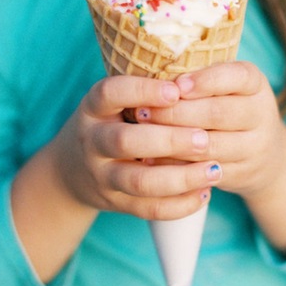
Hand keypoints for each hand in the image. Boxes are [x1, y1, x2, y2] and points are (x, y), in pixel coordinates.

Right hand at [50, 73, 217, 220]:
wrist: (70, 170)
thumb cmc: (107, 124)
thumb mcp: (111, 103)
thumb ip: (143, 93)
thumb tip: (197, 77)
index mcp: (93, 109)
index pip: (110, 93)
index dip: (142, 91)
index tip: (176, 91)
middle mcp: (92, 141)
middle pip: (126, 141)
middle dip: (169, 140)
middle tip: (204, 138)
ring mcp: (101, 175)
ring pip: (140, 181)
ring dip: (181, 177)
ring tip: (215, 169)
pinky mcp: (115, 202)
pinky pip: (149, 208)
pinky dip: (179, 204)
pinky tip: (204, 192)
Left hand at [133, 62, 285, 197]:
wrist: (264, 154)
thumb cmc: (226, 107)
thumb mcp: (222, 87)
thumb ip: (195, 79)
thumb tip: (151, 77)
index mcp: (255, 84)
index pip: (237, 76)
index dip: (206, 80)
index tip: (176, 85)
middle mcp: (261, 114)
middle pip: (218, 113)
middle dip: (175, 112)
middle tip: (142, 111)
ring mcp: (254, 147)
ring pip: (209, 145)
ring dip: (171, 140)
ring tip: (141, 133)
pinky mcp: (241, 174)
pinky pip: (203, 171)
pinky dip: (174, 165)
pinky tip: (149, 159)